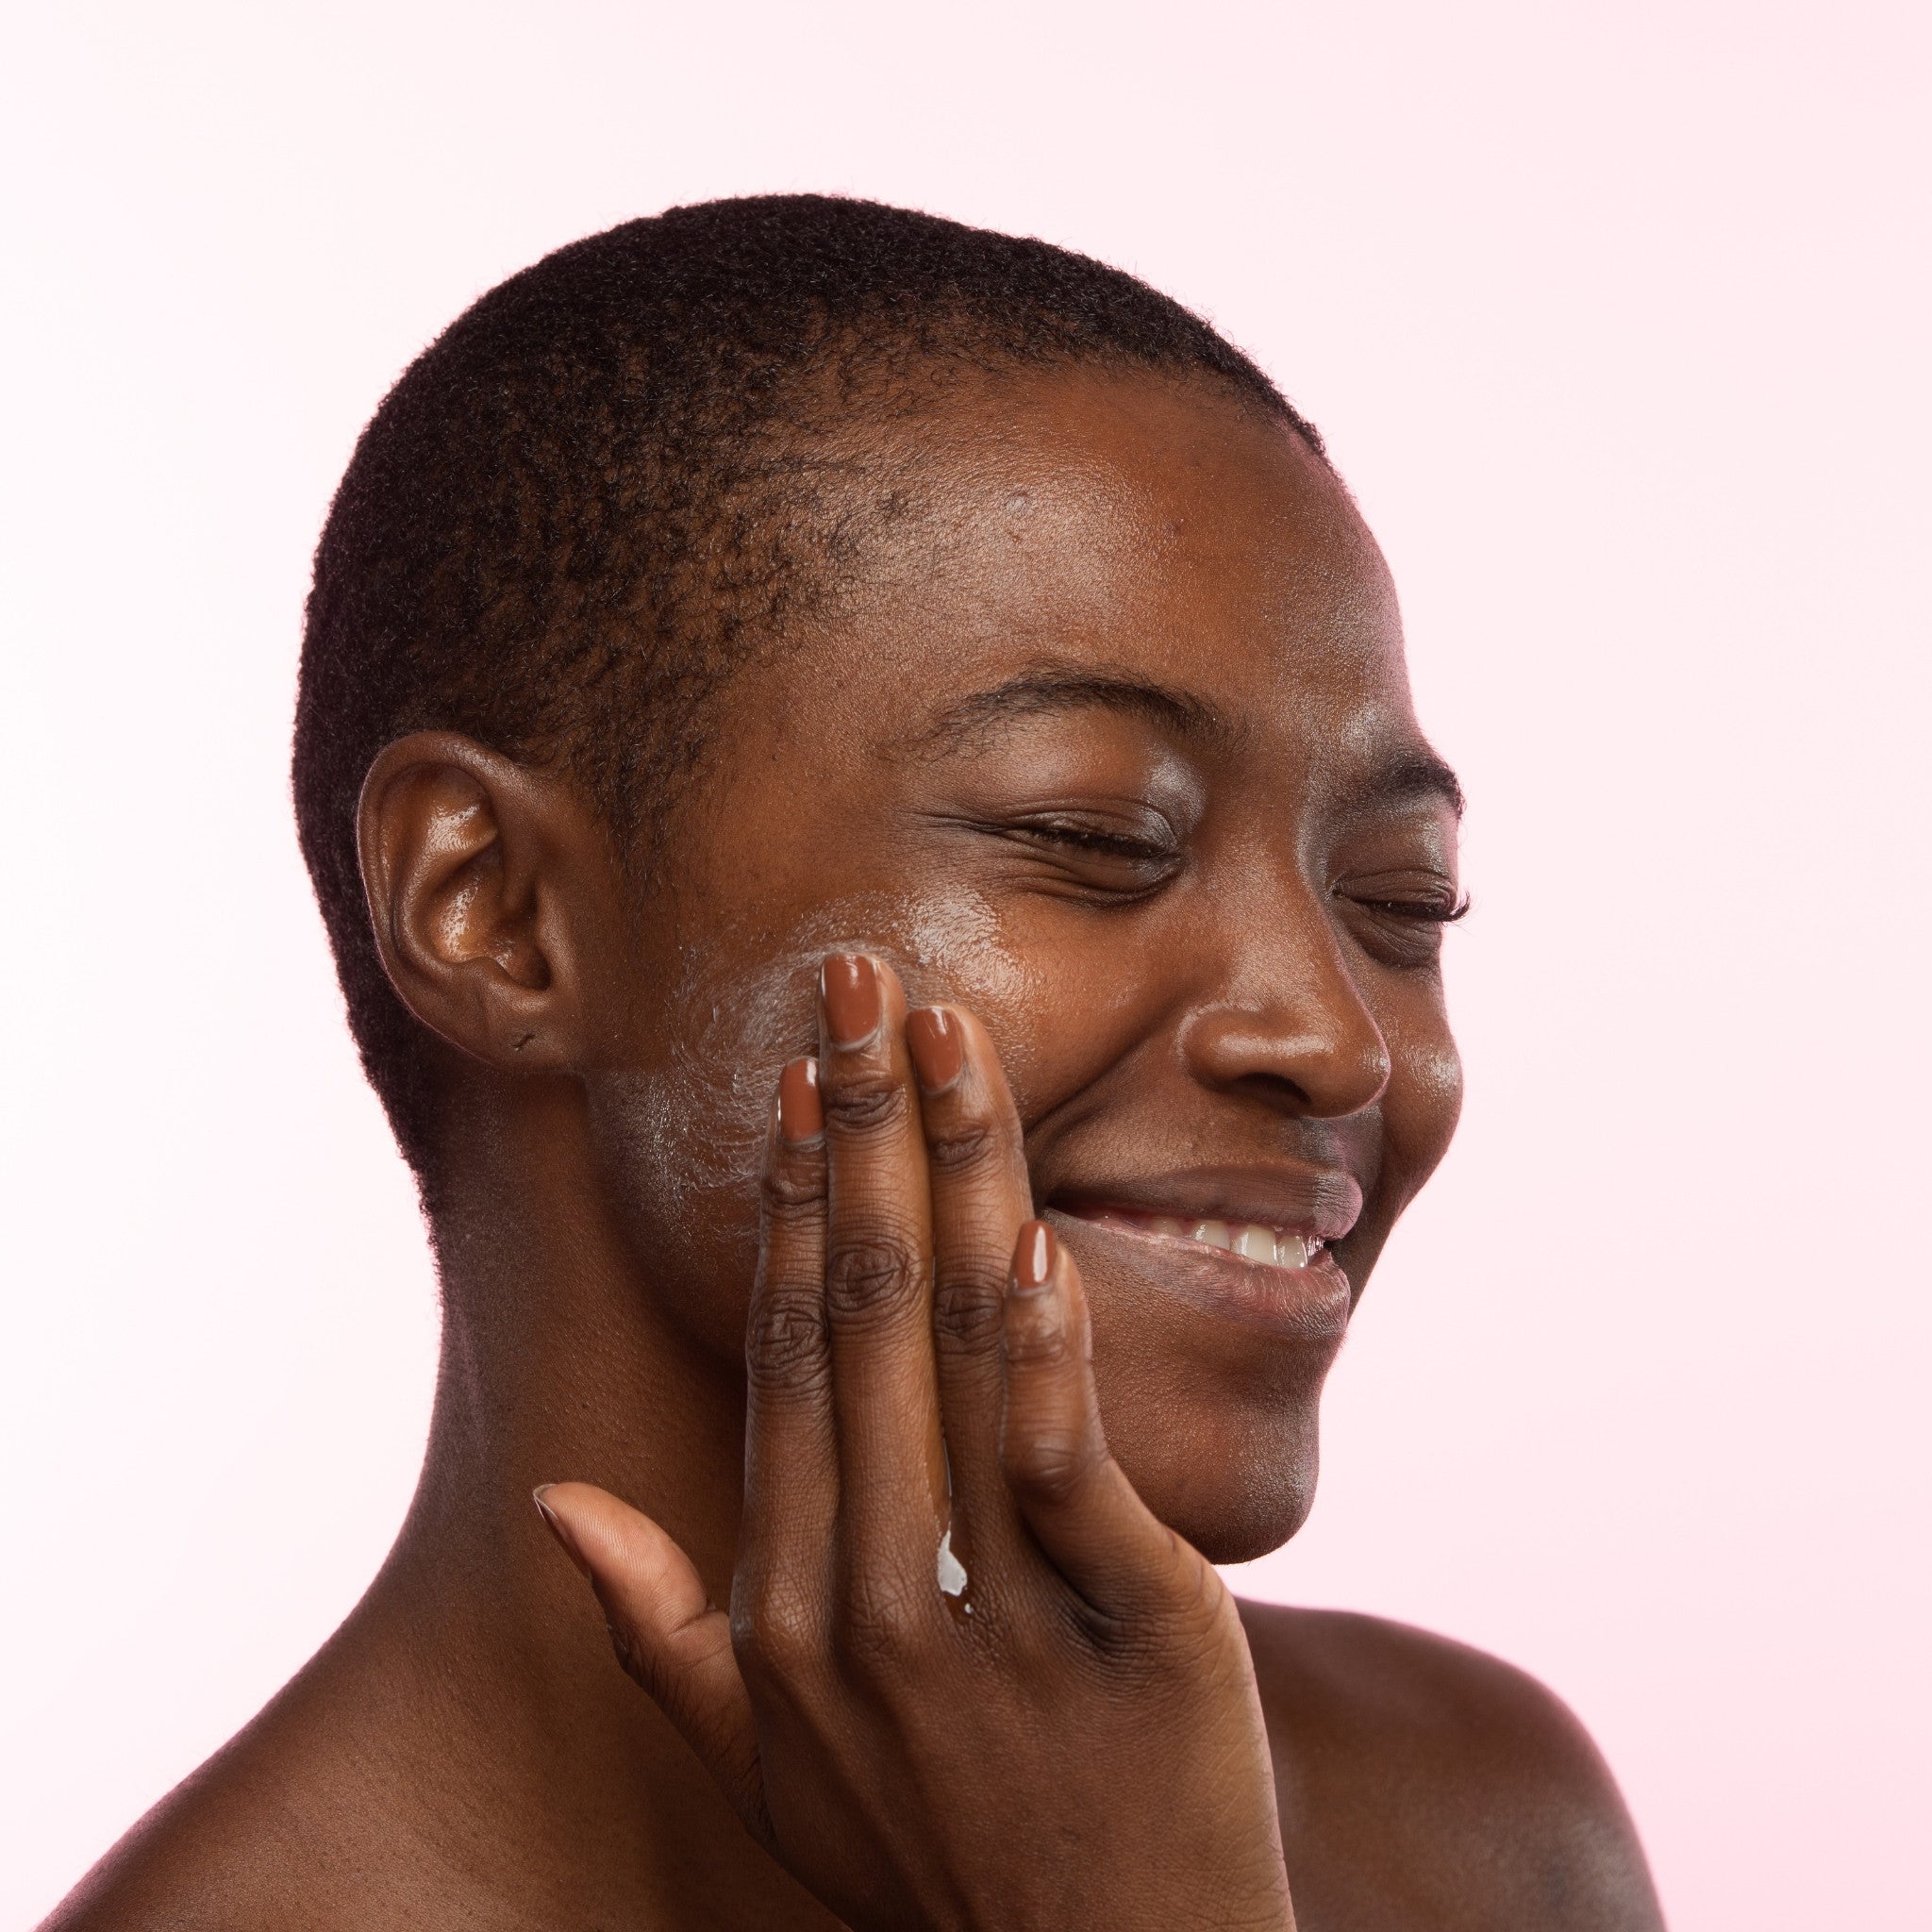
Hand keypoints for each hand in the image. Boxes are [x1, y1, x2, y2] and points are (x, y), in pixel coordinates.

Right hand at [536, 954, 1295, 1931]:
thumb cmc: (935, 1860)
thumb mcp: (761, 1767)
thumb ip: (657, 1627)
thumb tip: (552, 1510)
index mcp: (786, 1604)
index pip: (784, 1356)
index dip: (795, 1205)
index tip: (802, 1080)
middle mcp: (867, 1596)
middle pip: (862, 1315)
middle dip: (864, 1132)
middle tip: (861, 980)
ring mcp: (990, 1615)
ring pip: (964, 1354)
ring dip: (956, 1180)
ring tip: (949, 1039)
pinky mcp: (1127, 1632)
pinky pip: (1066, 1466)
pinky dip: (1050, 1348)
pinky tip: (1037, 1234)